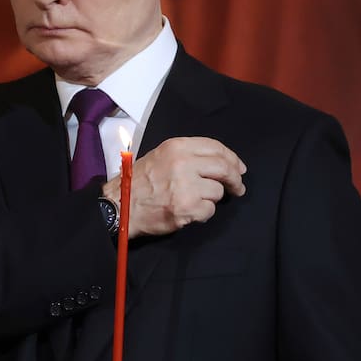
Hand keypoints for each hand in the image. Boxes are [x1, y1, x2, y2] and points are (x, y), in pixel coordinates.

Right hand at [103, 137, 245, 237]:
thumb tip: (223, 163)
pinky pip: (209, 210)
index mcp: (177, 147)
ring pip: (218, 191)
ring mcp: (186, 186)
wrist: (121, 205)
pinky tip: (190, 211)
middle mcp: (183, 163)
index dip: (232, 158)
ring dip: (212, 198)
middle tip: (238, 187)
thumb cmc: (140, 181)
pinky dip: (203, 213)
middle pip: (224, 168)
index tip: (239, 168)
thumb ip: (189, 155)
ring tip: (196, 200)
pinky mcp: (187, 208)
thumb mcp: (162, 155)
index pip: (216, 148)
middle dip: (235, 179)